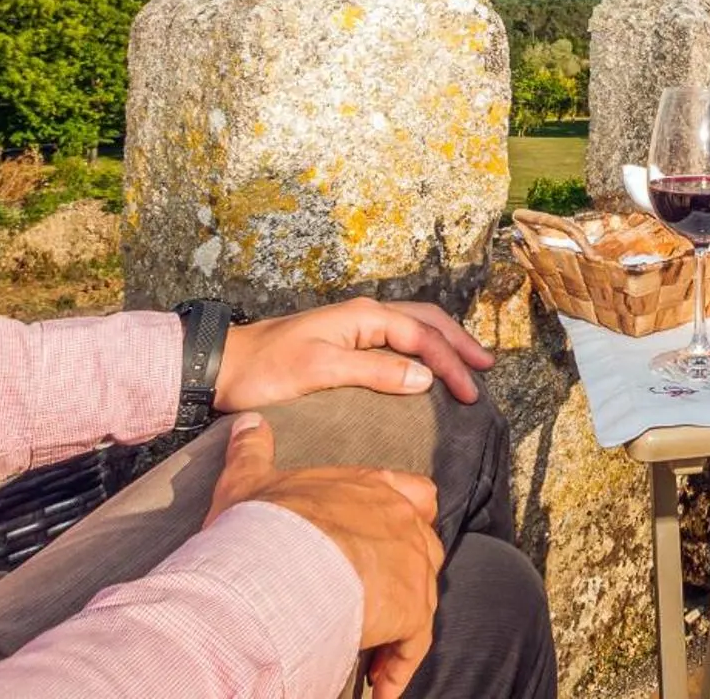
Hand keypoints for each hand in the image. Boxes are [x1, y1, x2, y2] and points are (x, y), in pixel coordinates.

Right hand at [210, 414, 443, 698]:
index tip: (386, 549)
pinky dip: (398, 665)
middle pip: (423, 548)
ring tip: (370, 653)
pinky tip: (379, 686)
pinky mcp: (411, 607)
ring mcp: (411, 563)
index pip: (414, 495)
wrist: (268, 565)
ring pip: (422, 596)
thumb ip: (254, 451)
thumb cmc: (258, 525)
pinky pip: (414, 642)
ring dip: (401, 626)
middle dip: (403, 579)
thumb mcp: (250, 480)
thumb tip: (249, 421)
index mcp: (369, 487)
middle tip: (372, 609)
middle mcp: (399, 520)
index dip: (406, 521)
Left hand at [215, 296, 494, 409]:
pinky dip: (423, 349)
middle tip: (487, 367)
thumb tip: (424, 377)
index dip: (451, 363)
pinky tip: (428, 365)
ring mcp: (355, 327)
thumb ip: (374, 371)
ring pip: (414, 327)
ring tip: (469, 363)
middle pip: (426, 322)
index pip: (422, 336)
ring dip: (444, 342)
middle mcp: (364, 315)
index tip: (471, 394)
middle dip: (459, 343)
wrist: (222, 367)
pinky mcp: (346, 343)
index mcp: (363, 316)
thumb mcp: (320, 372)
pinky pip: (397, 340)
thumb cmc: (266, 371)